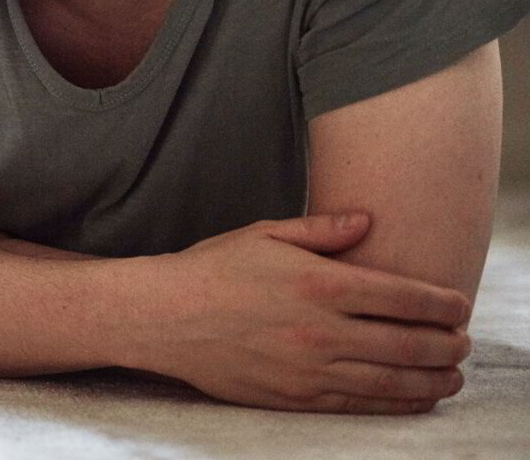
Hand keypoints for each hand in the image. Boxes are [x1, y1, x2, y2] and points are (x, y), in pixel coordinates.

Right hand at [127, 212, 471, 413]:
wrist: (162, 317)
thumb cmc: (211, 270)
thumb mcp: (264, 234)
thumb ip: (321, 229)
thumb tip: (368, 221)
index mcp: (319, 284)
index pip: (405, 297)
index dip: (444, 304)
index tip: (461, 306)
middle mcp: (320, 330)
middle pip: (409, 344)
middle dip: (448, 344)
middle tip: (464, 342)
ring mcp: (309, 369)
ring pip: (392, 381)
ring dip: (433, 380)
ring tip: (453, 376)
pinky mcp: (294, 397)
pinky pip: (359, 405)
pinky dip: (396, 403)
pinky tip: (414, 397)